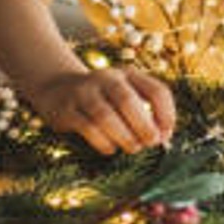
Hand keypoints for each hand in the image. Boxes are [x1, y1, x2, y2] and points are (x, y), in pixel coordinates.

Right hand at [24, 67, 177, 155]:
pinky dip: (103, 142)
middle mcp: (106, 79)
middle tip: (150, 143)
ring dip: (124, 136)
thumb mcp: (124, 95)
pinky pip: (87, 128)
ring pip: (105, 116)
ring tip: (133, 148)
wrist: (57, 88)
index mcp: (128, 74)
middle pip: (128, 101)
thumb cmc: (102, 98)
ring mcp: (83, 92)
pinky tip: (110, 148)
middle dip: (143, 126)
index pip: (156, 90)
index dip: (167, 114)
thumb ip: (145, 112)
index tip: (166, 135)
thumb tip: (163, 138)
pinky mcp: (66, 109)